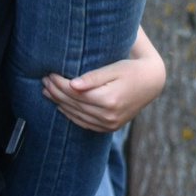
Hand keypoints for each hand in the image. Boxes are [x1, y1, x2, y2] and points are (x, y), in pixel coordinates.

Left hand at [42, 28, 164, 132]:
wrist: (152, 83)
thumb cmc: (131, 70)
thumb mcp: (114, 68)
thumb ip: (93, 77)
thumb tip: (72, 84)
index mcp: (109, 99)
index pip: (75, 93)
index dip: (59, 83)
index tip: (49, 73)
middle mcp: (109, 115)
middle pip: (74, 104)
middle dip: (56, 92)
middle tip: (44, 81)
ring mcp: (109, 124)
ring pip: (77, 115)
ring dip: (59, 104)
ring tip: (47, 92)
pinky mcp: (109, 127)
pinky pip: (85, 123)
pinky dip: (71, 115)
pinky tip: (60, 107)